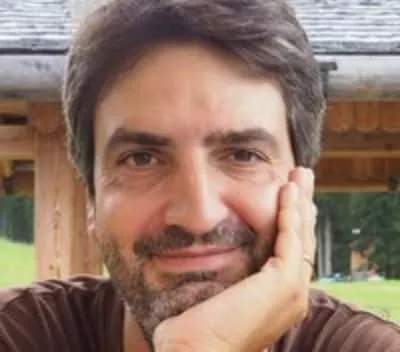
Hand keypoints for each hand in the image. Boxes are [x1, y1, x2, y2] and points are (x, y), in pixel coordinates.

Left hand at [154, 167, 316, 351]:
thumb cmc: (196, 327)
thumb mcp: (216, 288)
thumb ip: (225, 270)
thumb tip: (210, 248)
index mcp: (277, 295)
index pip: (291, 249)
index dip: (291, 220)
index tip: (286, 194)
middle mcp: (292, 293)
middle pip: (303, 238)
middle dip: (302, 205)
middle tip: (300, 178)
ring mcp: (292, 290)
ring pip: (302, 235)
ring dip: (300, 202)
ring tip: (299, 176)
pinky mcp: (284, 283)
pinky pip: (291, 238)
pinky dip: (290, 213)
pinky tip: (287, 192)